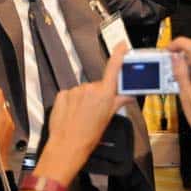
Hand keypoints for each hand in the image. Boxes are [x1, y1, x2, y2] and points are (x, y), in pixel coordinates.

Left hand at [35, 44, 130, 185]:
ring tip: (82, 115)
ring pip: (83, 91)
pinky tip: (72, 113)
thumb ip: (118, 102)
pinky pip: (70, 94)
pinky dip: (72, 102)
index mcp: (105, 93)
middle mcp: (90, 88)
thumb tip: (127, 95)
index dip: (118, 54)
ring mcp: (75, 90)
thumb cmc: (89, 135)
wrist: (68, 145)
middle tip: (96, 110)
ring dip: (84, 100)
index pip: (113, 68)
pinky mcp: (62, 94)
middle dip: (98, 94)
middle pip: (97, 85)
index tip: (121, 45)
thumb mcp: (108, 118)